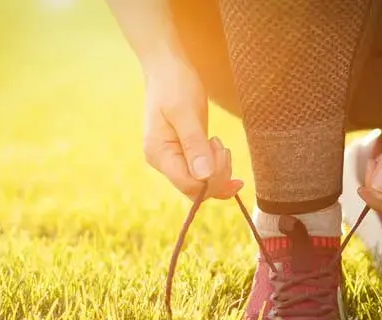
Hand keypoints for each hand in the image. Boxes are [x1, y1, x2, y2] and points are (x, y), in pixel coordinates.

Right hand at [142, 55, 242, 200]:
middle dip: (217, 175)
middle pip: (196, 190)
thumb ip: (194, 144)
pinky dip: (216, 169)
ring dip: (218, 170)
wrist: (167, 68)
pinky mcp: (183, 155)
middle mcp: (163, 162)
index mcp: (159, 154)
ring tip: (218, 143)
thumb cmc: (175, 85)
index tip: (220, 151)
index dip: (211, 179)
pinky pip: (201, 174)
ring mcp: (172, 160)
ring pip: (201, 184)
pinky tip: (221, 153)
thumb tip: (204, 176)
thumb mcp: (187, 112)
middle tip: (221, 146)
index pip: (189, 185)